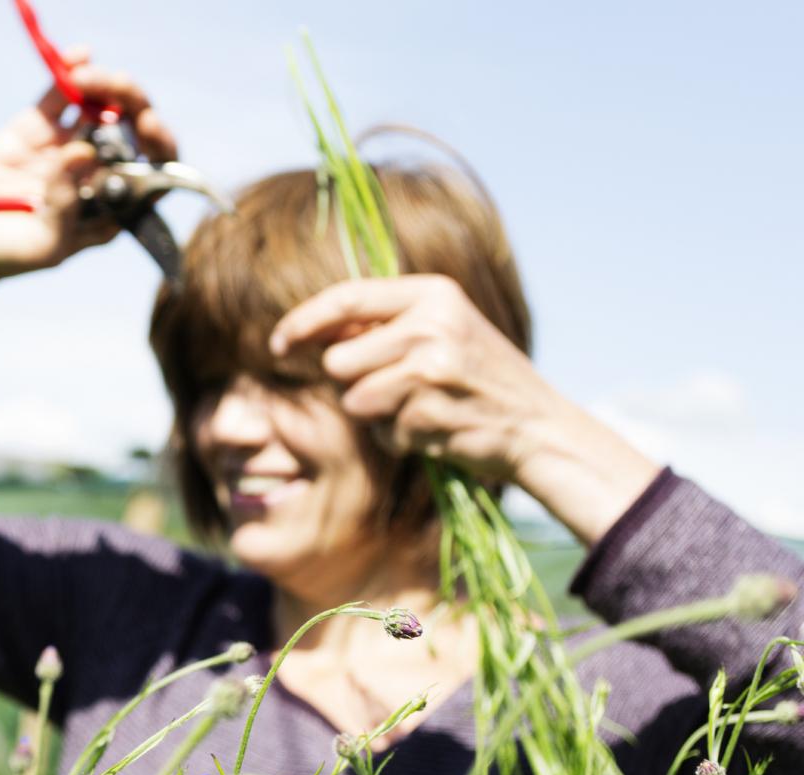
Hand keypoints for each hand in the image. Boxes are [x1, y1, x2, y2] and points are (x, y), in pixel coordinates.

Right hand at [0, 53, 177, 287]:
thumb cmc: (7, 257)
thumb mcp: (41, 245)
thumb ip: (65, 205)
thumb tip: (84, 151)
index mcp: (110, 207)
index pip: (151, 173)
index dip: (159, 148)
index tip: (148, 128)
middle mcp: (97, 174)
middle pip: (130, 132)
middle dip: (133, 106)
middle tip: (120, 93)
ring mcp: (68, 146)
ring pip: (100, 107)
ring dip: (105, 86)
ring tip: (89, 77)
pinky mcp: (38, 128)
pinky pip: (61, 98)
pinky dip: (72, 74)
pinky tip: (79, 56)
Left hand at [269, 274, 555, 480]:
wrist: (539, 427)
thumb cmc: (480, 380)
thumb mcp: (445, 331)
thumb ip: (386, 326)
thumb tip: (311, 333)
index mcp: (433, 293)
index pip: (346, 298)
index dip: (302, 321)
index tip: (277, 343)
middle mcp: (431, 322)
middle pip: (338, 360)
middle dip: (352, 383)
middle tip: (398, 389)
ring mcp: (430, 367)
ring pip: (353, 399)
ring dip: (376, 415)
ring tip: (421, 409)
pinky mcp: (429, 411)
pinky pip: (379, 432)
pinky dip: (398, 439)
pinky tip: (435, 430)